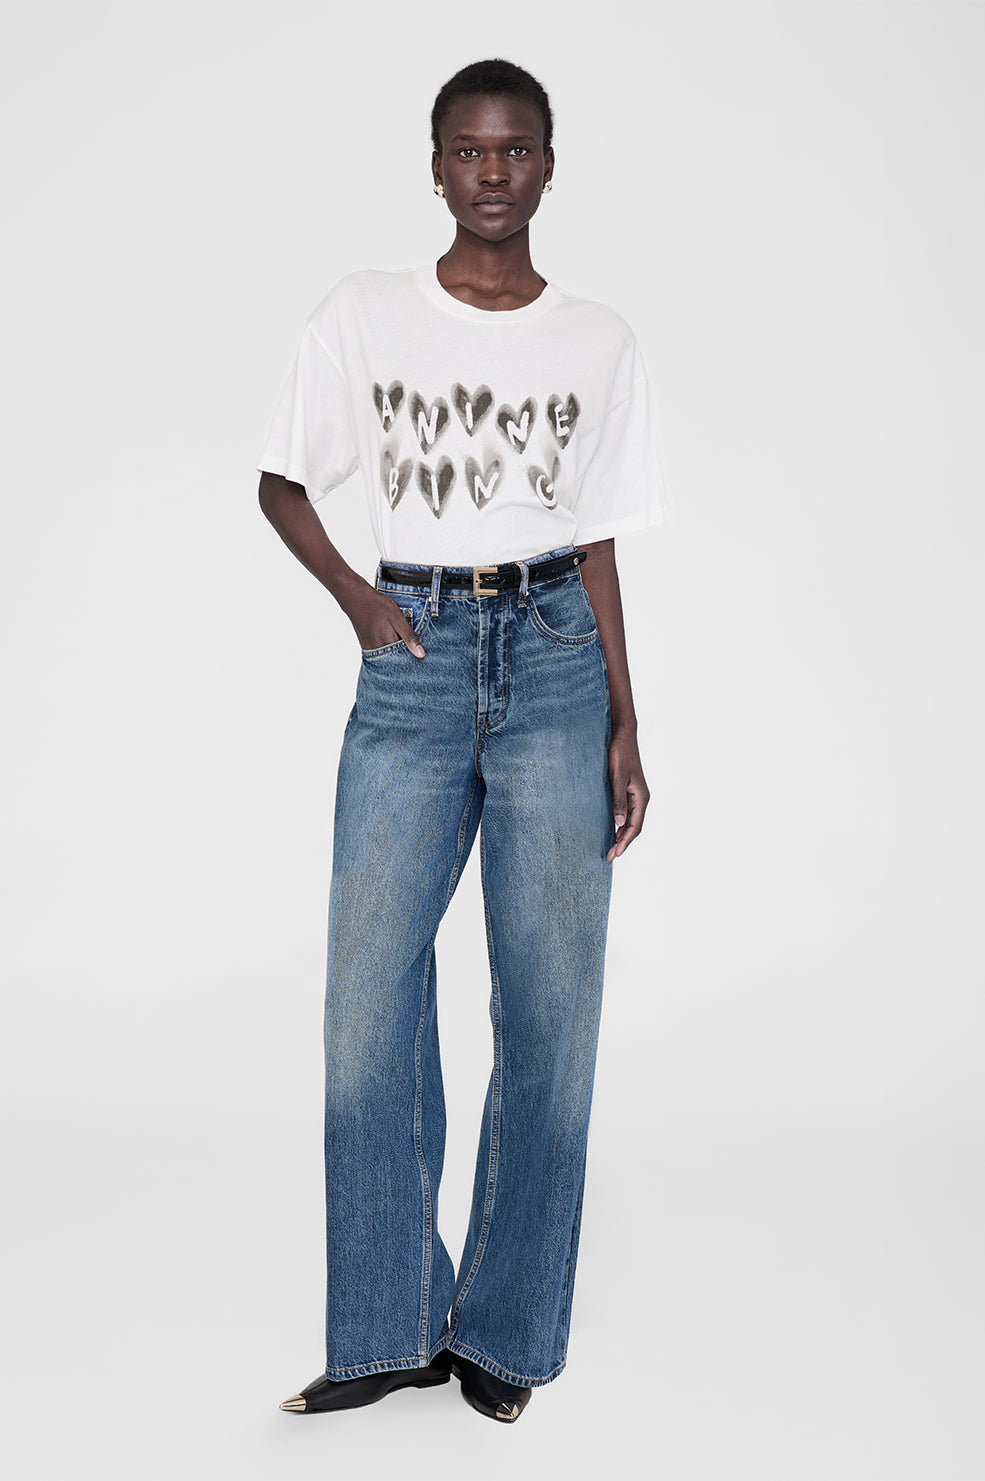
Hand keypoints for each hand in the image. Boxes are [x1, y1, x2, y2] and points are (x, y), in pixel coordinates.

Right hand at [344, 581, 424, 656]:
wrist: (356, 599)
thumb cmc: (377, 606)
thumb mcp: (398, 619)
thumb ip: (409, 637)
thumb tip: (421, 654)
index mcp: (387, 646)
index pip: (405, 659)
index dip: (414, 655)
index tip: (419, 650)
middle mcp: (377, 652)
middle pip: (396, 660)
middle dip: (405, 653)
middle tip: (407, 639)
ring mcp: (370, 650)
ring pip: (389, 656)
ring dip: (396, 649)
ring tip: (396, 634)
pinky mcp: (367, 646)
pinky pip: (381, 651)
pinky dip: (388, 646)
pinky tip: (390, 635)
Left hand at [607, 728, 649, 861]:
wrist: (622, 736)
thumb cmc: (620, 754)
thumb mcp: (617, 778)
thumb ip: (618, 800)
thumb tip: (619, 823)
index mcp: (641, 797)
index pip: (635, 827)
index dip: (625, 842)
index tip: (614, 854)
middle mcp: (641, 799)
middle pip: (634, 828)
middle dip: (622, 843)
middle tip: (609, 857)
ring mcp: (635, 795)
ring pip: (630, 822)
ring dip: (621, 836)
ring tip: (610, 848)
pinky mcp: (628, 791)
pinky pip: (626, 813)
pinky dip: (619, 825)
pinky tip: (611, 830)